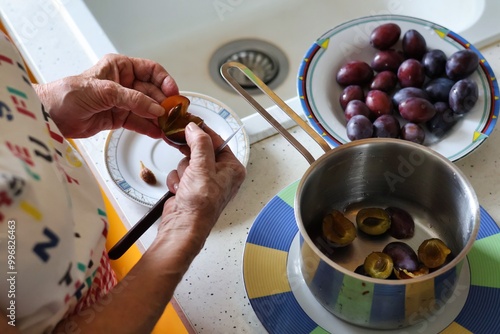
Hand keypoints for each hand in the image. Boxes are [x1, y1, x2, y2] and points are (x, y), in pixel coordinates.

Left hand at [34, 53, 178, 137]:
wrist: (52, 116)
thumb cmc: (69, 93)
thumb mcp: (105, 91)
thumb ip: (133, 100)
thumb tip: (156, 109)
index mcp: (120, 67)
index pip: (151, 70)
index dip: (164, 81)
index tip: (173, 93)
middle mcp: (124, 83)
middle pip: (152, 92)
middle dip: (163, 103)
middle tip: (173, 114)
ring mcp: (122, 102)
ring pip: (147, 109)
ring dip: (158, 118)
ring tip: (168, 127)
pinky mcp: (118, 118)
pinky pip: (139, 122)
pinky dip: (148, 128)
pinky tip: (157, 133)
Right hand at [157, 123, 245, 255]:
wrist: (184, 226)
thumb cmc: (201, 205)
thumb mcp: (202, 167)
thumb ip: (200, 144)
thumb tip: (195, 128)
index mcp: (232, 169)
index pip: (217, 141)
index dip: (203, 131)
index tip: (190, 121)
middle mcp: (220, 174)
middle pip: (200, 150)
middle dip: (190, 156)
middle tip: (180, 145)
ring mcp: (204, 182)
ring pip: (187, 161)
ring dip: (183, 171)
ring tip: (186, 183)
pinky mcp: (190, 187)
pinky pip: (180, 173)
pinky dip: (177, 180)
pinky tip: (180, 190)